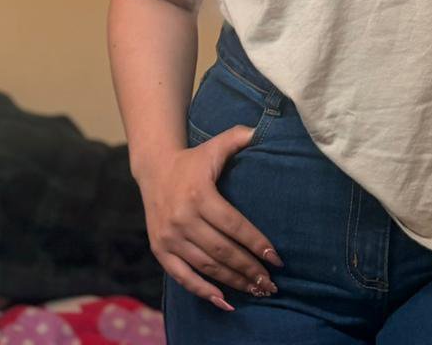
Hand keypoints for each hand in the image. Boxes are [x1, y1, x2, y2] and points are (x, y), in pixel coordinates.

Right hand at [139, 125, 280, 304]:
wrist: (154, 169)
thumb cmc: (194, 160)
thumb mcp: (216, 145)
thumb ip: (239, 137)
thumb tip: (262, 130)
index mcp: (199, 195)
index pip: (234, 225)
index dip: (256, 243)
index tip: (277, 258)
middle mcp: (182, 218)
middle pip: (223, 251)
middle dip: (250, 269)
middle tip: (271, 283)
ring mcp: (169, 237)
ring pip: (207, 267)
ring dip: (234, 282)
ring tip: (257, 290)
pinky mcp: (160, 250)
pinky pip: (183, 277)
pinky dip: (203, 291)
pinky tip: (225, 301)